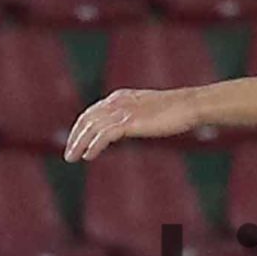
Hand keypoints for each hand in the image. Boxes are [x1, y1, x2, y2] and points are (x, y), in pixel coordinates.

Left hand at [66, 88, 196, 160]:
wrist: (188, 106)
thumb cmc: (173, 110)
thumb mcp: (146, 110)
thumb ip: (131, 116)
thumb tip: (123, 129)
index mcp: (119, 97)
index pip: (92, 112)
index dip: (80, 128)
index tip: (75, 142)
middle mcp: (117, 101)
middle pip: (87, 119)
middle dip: (75, 137)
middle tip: (68, 154)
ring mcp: (123, 111)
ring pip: (92, 128)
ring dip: (79, 144)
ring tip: (72, 158)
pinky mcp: (129, 122)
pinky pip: (104, 136)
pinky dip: (94, 146)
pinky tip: (88, 156)